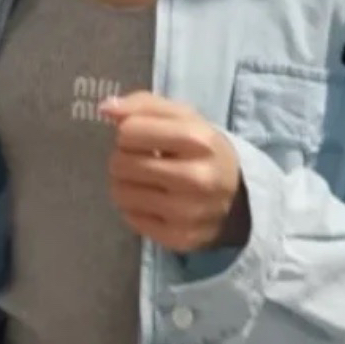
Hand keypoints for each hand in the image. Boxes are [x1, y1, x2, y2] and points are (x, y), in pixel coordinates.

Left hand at [102, 92, 249, 256]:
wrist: (238, 199)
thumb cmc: (203, 151)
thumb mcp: (184, 118)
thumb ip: (144, 105)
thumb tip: (105, 109)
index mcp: (199, 141)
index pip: (130, 131)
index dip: (129, 132)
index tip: (143, 138)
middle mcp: (195, 178)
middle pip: (121, 163)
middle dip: (124, 158)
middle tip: (142, 160)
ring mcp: (186, 212)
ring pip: (120, 193)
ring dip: (125, 183)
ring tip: (145, 180)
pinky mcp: (177, 237)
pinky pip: (130, 218)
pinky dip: (135, 207)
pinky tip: (153, 201)